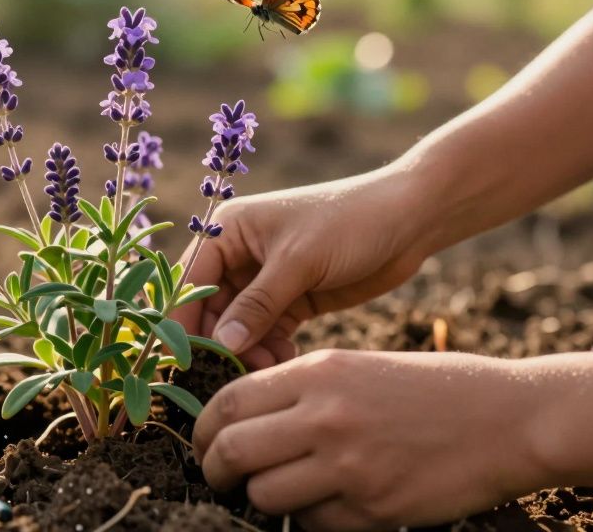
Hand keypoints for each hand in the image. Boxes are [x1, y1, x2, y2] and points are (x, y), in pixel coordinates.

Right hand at [171, 168, 435, 368]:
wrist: (409, 219)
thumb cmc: (349, 221)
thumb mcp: (299, 261)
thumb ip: (257, 305)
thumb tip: (222, 345)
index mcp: (228, 231)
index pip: (191, 283)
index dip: (183, 322)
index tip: (183, 362)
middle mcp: (239, 255)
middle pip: (213, 309)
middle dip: (222, 343)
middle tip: (238, 374)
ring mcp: (266, 279)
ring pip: (241, 327)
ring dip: (249, 351)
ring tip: (270, 368)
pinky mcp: (293, 299)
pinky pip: (269, 333)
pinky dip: (272, 351)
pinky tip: (285, 364)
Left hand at [192, 349, 545, 530]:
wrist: (509, 419)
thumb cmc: (432, 388)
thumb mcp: (359, 366)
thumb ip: (301, 390)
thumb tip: (244, 420)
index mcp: (318, 373)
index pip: (228, 402)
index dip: (202, 430)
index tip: (203, 445)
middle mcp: (325, 415)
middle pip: (232, 452)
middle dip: (215, 471)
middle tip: (220, 478)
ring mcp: (349, 464)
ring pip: (264, 494)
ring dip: (263, 498)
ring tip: (281, 491)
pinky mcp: (373, 507)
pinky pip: (312, 523)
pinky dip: (311, 519)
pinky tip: (332, 503)